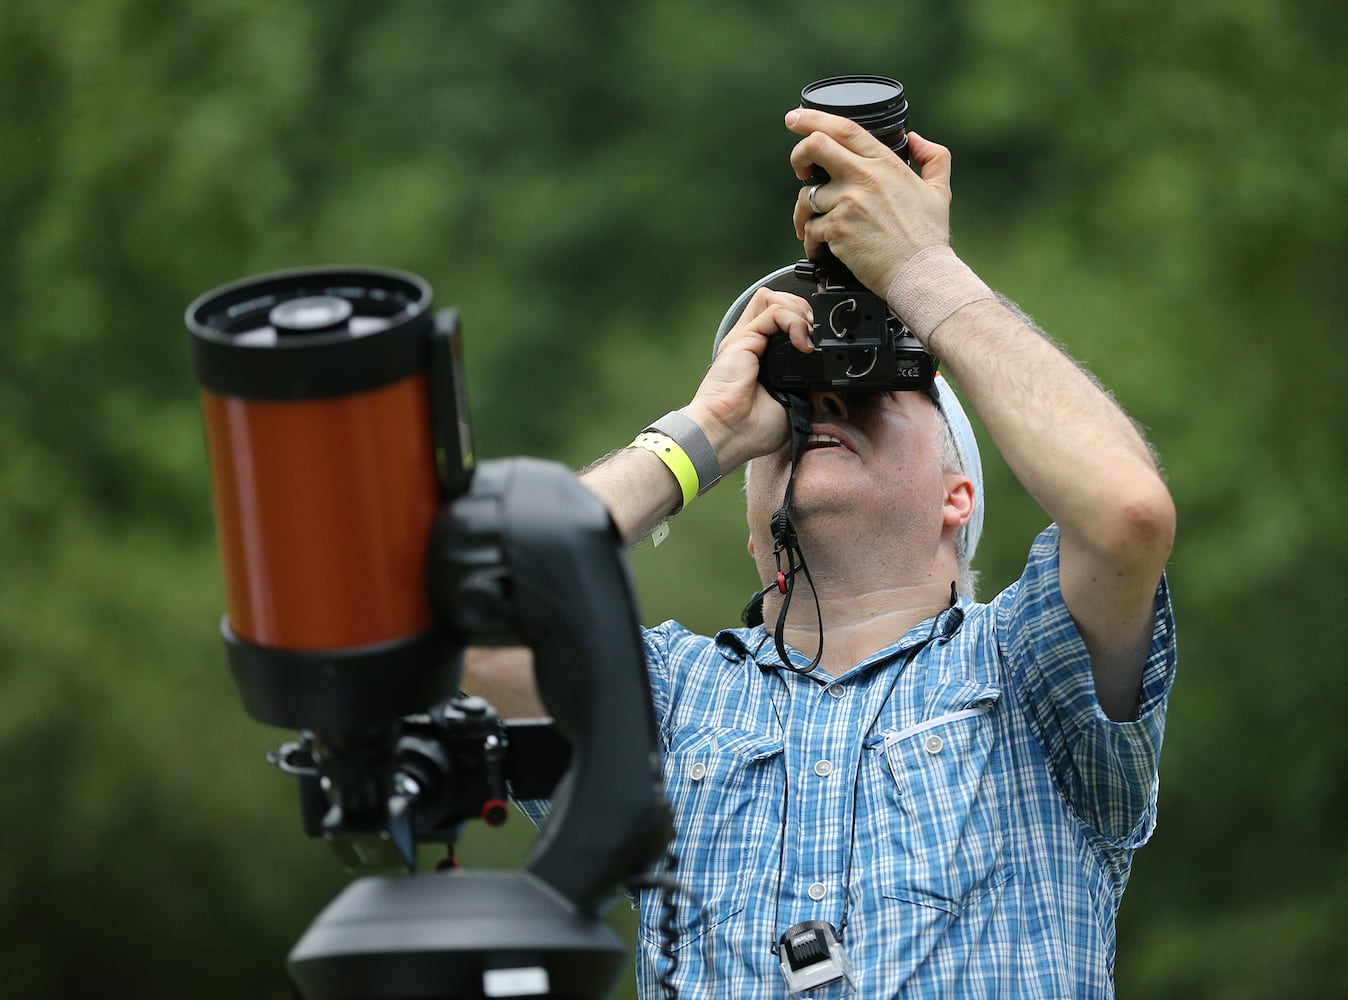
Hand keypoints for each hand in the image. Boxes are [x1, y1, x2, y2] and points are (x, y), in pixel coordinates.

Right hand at [683, 288, 812, 471]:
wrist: (729, 434)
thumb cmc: (752, 428)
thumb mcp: (793, 402)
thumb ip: (806, 381)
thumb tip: (827, 372)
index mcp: (763, 356)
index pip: (785, 319)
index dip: (806, 321)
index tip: (822, 340)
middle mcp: (753, 342)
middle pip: (781, 301)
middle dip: (806, 312)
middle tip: (816, 337)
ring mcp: (747, 338)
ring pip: (777, 299)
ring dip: (800, 312)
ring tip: (808, 338)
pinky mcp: (743, 339)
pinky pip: (774, 312)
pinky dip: (794, 322)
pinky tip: (803, 344)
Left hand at [786, 109, 953, 296]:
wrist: (920, 274)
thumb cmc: (928, 237)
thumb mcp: (940, 190)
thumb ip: (933, 158)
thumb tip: (917, 138)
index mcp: (884, 163)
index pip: (844, 128)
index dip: (813, 118)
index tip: (795, 118)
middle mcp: (863, 177)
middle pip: (814, 146)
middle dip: (798, 154)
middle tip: (799, 169)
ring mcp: (848, 202)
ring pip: (806, 195)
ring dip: (803, 212)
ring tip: (811, 226)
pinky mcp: (837, 229)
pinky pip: (810, 229)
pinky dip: (812, 241)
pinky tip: (821, 249)